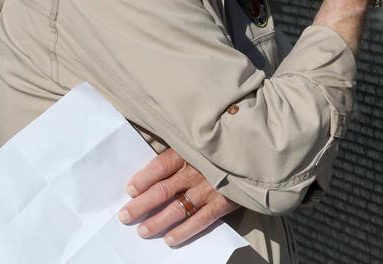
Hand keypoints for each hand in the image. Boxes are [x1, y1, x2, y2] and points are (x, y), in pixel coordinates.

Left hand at [118, 148, 238, 246]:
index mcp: (188, 153)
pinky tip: (170, 239)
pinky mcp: (223, 202)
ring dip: (157, 221)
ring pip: (177, 208)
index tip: (130, 190)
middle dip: (141, 205)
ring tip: (143, 231)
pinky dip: (184, 231)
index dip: (142, 179)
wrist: (257, 155)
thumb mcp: (200, 144)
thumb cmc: (223, 149)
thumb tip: (155, 171)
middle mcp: (196, 171)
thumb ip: (182, 154)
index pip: (159, 167)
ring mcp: (209, 188)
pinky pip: (199, 220)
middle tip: (125, 217)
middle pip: (162, 190)